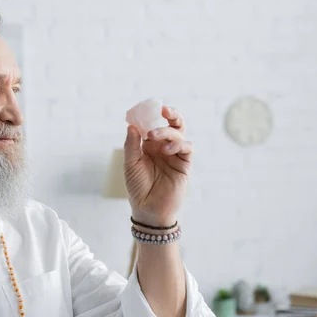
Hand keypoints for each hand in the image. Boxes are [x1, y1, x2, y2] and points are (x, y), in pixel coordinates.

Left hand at [124, 106, 191, 226]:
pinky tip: (166, 150)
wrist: (148, 209)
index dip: (152, 114)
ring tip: (154, 137)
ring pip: (179, 134)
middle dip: (171, 114)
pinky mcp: (184, 164)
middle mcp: (163, 147)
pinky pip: (186, 148)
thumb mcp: (130, 164)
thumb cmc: (137, 187)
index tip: (147, 107)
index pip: (153, 124)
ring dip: (168, 131)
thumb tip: (132, 125)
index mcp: (148, 145)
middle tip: (164, 109)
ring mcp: (174, 155)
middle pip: (172, 124)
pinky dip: (178, 144)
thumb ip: (132, 145)